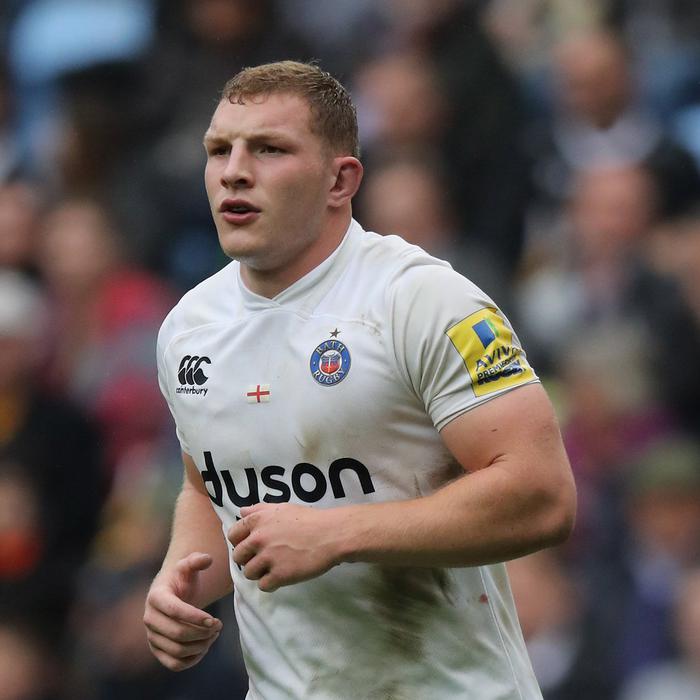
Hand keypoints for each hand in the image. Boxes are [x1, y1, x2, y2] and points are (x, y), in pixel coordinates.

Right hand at [143, 552, 222, 670]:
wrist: (172, 594)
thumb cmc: (182, 579)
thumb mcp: (188, 566)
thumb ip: (197, 560)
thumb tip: (207, 559)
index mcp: (156, 597)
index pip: (175, 611)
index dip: (196, 617)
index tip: (214, 619)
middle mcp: (149, 619)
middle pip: (178, 634)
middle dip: (202, 632)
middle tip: (218, 626)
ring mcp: (152, 636)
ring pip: (177, 651)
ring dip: (200, 646)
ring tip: (214, 634)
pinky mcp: (158, 650)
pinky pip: (174, 664)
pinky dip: (193, 659)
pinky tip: (205, 646)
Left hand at [229, 503, 338, 591]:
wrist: (331, 535)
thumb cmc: (308, 519)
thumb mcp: (282, 508)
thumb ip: (259, 509)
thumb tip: (242, 512)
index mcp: (257, 521)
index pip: (233, 535)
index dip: (240, 542)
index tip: (251, 546)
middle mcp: (258, 538)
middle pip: (238, 557)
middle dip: (248, 559)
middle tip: (264, 558)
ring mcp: (268, 558)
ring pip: (249, 573)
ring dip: (260, 572)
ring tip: (275, 567)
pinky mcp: (279, 575)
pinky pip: (263, 586)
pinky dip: (271, 584)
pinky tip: (282, 576)